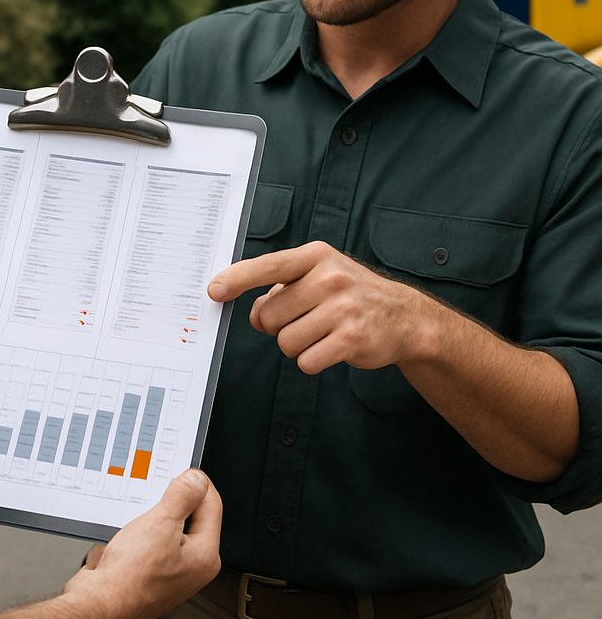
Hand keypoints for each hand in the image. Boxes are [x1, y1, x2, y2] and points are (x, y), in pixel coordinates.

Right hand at [62, 469, 220, 618]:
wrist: (98, 605)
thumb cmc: (130, 578)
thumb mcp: (161, 523)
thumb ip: (183, 495)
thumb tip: (196, 479)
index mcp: (205, 555)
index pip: (212, 504)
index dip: (195, 482)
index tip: (180, 471)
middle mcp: (192, 564)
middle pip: (191, 514)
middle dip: (171, 499)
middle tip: (156, 490)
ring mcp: (170, 568)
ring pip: (167, 525)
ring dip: (152, 513)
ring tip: (138, 514)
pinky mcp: (149, 569)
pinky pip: (150, 538)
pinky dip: (139, 528)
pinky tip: (127, 530)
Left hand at [208, 241, 433, 374]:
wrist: (404, 317)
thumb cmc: (349, 294)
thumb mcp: (318, 276)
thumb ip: (282, 288)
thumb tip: (252, 312)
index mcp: (315, 257)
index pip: (268, 265)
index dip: (237, 279)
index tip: (214, 290)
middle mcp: (329, 278)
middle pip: (269, 315)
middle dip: (276, 326)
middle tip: (301, 320)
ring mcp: (342, 309)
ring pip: (285, 341)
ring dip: (296, 345)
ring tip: (321, 332)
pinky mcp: (351, 339)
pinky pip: (306, 361)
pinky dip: (312, 361)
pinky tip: (331, 347)